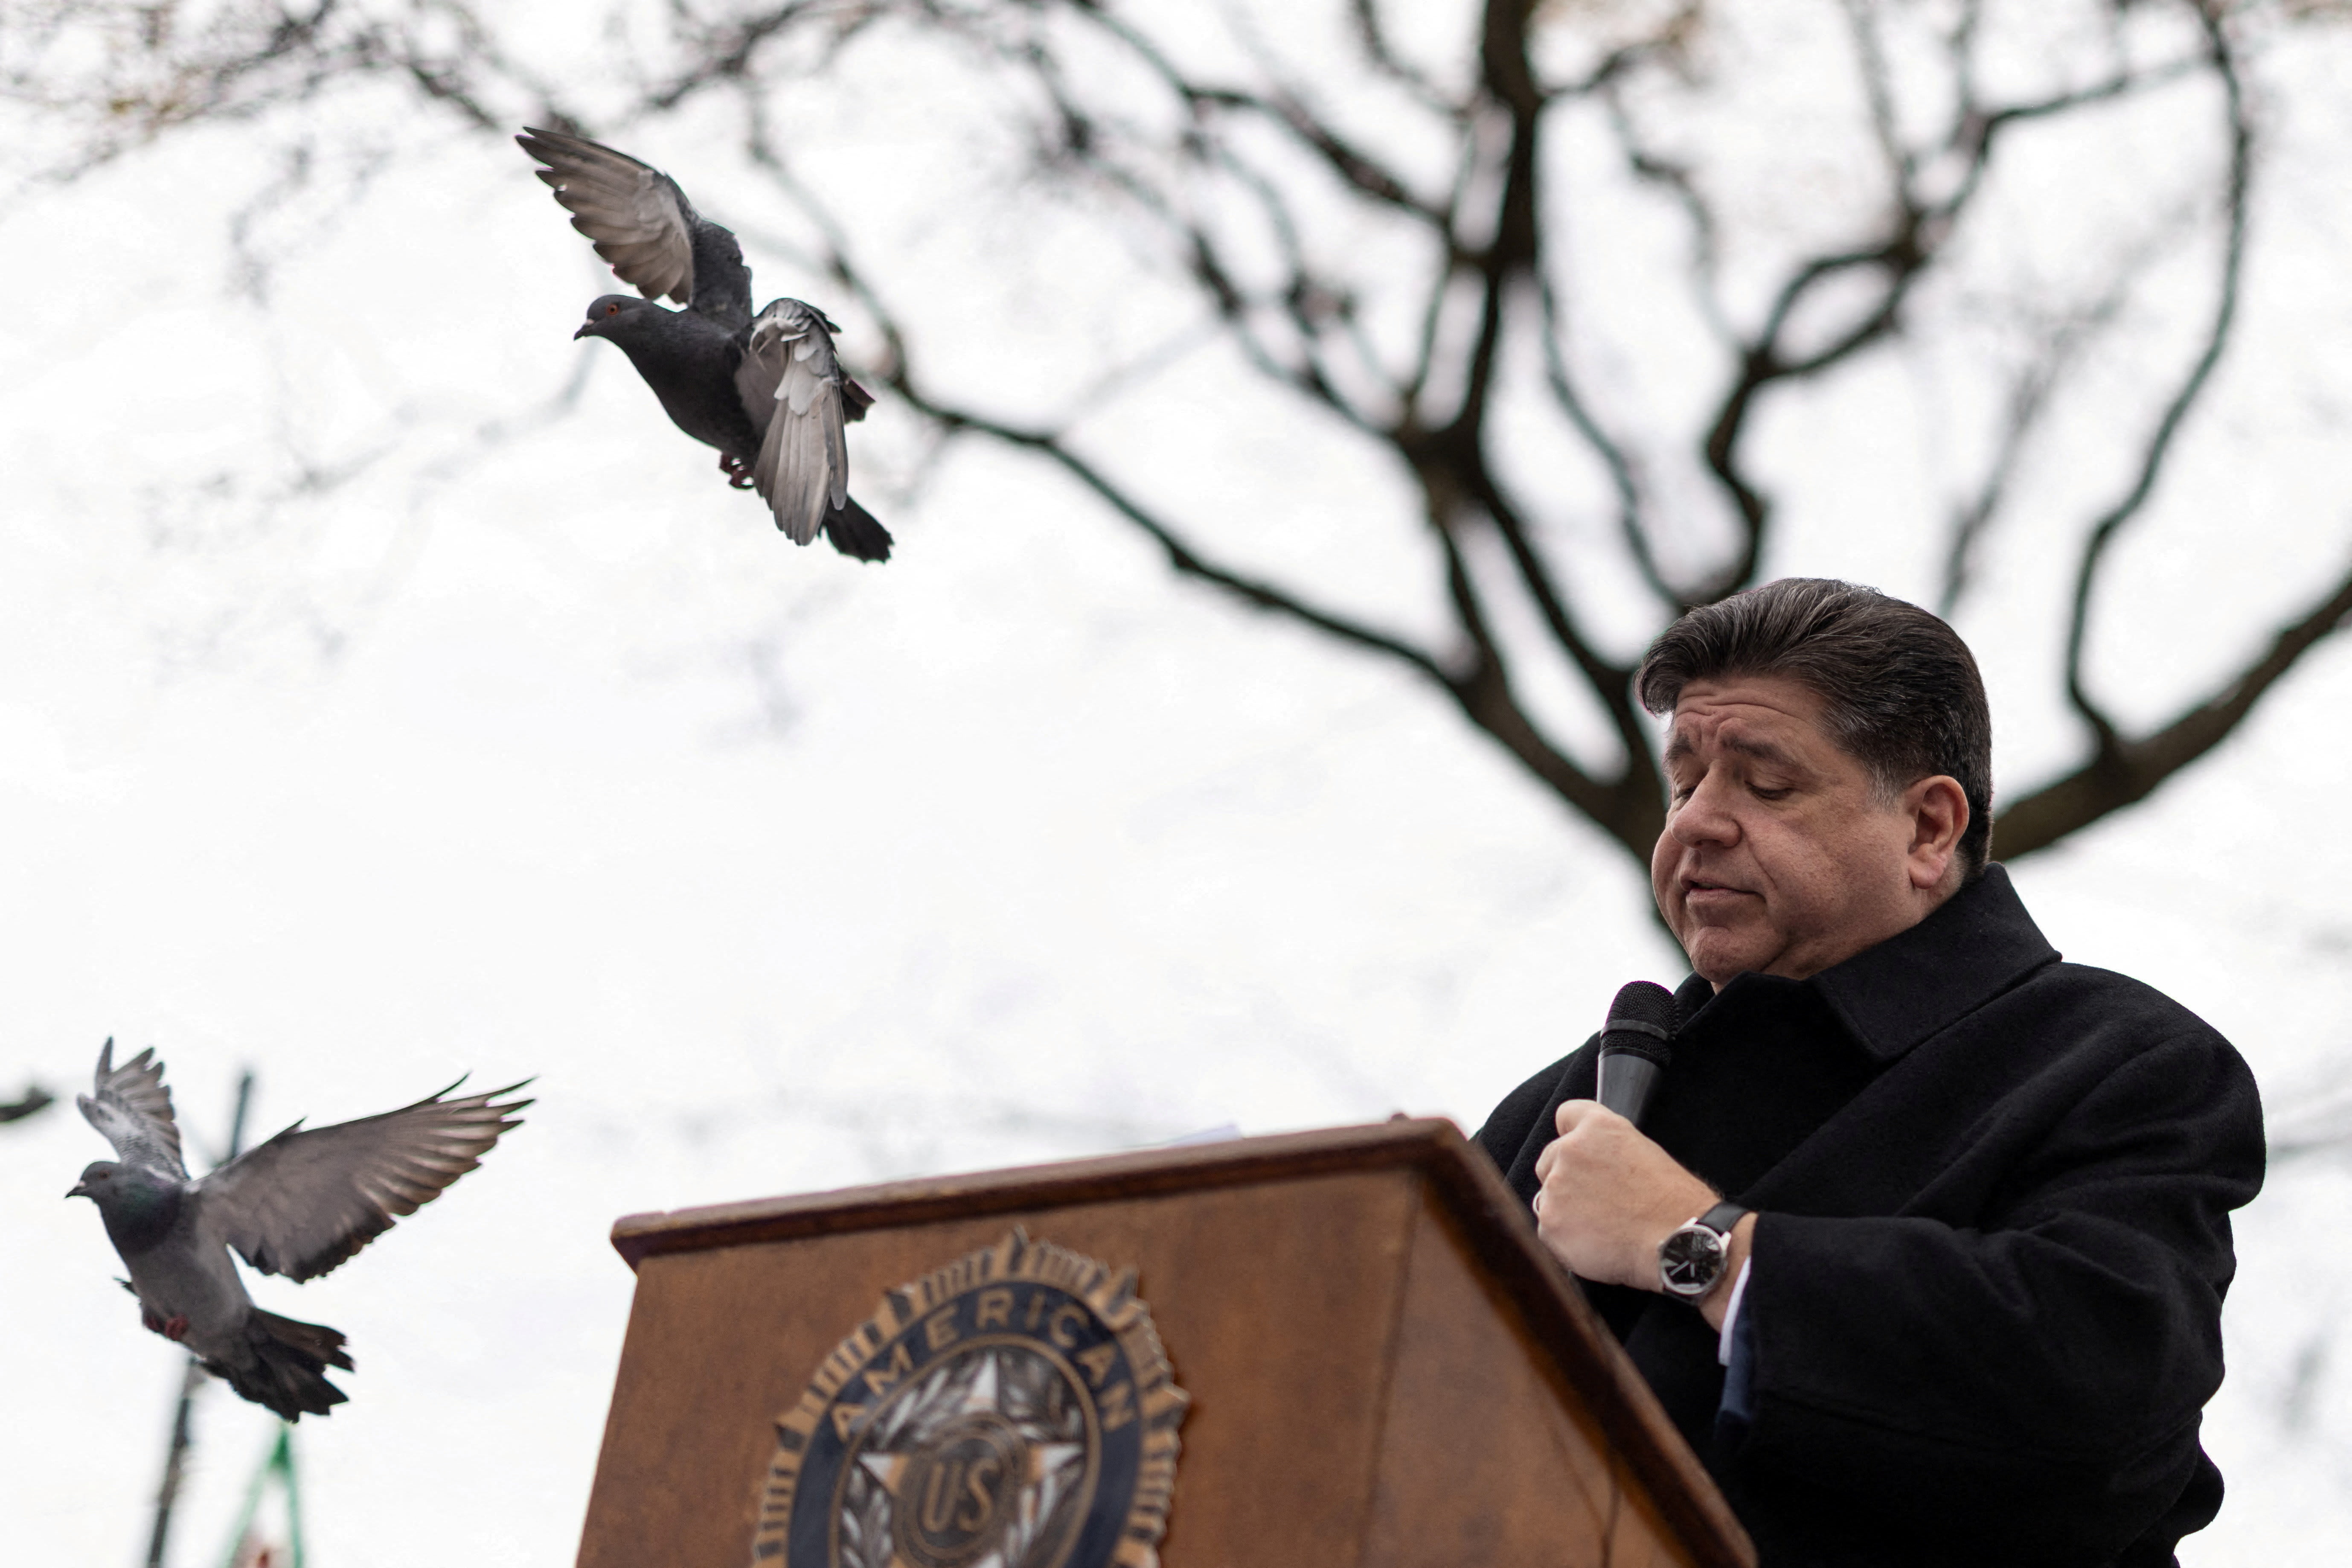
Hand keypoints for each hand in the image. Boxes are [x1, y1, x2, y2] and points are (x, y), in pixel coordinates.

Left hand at [1532, 1100, 1722, 1294]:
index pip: (1566, 1115)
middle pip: (1550, 1160)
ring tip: (1603, 1226)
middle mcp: (1569, 1150)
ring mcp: (1556, 1187)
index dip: (1572, 1135)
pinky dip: (1566, 1239)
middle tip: (1597, 1201)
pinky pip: (1549, 1230)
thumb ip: (1608, 1149)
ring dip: (1566, 1210)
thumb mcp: (1645, 1153)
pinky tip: (1596, 1244)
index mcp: (1597, 1127)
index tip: (1580, 1153)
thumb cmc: (1673, 1202)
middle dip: (1567, 1179)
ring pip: (1547, 1197)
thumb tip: (1594, 1162)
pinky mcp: (1550, 1222)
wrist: (1679, 1242)